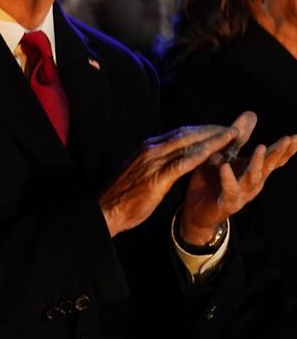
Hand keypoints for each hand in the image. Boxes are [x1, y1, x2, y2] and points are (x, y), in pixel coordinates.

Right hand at [98, 123, 237, 236]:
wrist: (107, 210)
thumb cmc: (123, 194)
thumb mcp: (139, 171)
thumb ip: (153, 161)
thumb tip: (165, 156)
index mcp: (147, 147)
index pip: (180, 133)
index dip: (202, 130)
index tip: (219, 129)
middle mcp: (151, 149)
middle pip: (187, 134)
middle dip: (211, 130)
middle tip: (232, 128)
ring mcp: (154, 162)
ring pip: (188, 144)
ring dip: (212, 139)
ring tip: (232, 135)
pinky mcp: (158, 177)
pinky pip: (184, 163)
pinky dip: (202, 155)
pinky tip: (217, 153)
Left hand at [180, 111, 296, 242]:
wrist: (195, 211)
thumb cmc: (211, 181)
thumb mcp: (223, 155)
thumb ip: (238, 138)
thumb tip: (251, 113)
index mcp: (253, 170)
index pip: (273, 158)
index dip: (286, 148)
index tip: (296, 136)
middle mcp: (252, 182)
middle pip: (268, 165)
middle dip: (279, 152)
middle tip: (288, 139)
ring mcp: (242, 193)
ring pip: (253, 177)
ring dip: (257, 162)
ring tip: (260, 147)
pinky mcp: (228, 202)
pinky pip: (230, 189)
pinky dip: (228, 178)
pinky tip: (225, 167)